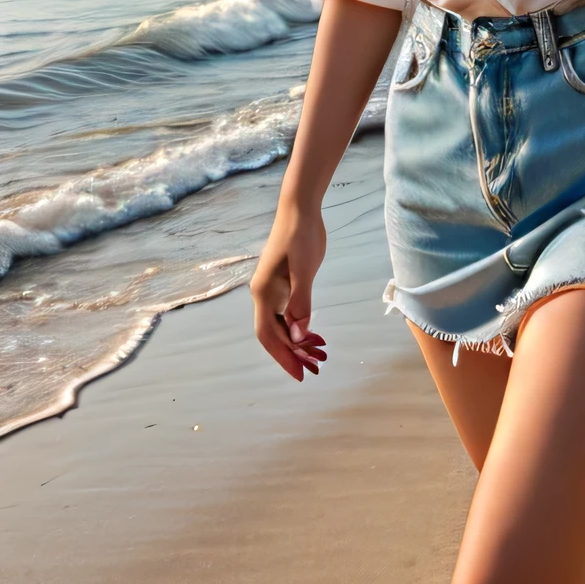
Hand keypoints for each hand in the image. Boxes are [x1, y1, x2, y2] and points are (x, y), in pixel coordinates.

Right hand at [250, 206, 327, 380]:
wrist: (300, 208)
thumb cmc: (301, 235)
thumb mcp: (304, 268)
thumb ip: (301, 302)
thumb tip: (299, 337)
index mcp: (264, 293)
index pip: (269, 335)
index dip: (283, 356)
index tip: (300, 374)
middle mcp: (264, 295)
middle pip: (276, 334)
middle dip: (293, 354)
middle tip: (316, 369)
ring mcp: (274, 290)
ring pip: (284, 325)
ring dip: (299, 342)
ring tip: (321, 356)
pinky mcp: (285, 284)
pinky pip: (290, 314)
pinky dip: (302, 327)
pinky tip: (316, 335)